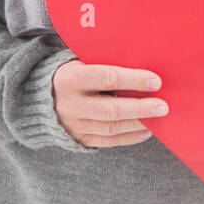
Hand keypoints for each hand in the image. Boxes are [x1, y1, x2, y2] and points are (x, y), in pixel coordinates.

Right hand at [52, 60, 167, 147]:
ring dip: (137, 123)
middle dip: (140, 108)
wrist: (40, 96)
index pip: (106, 78)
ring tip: (157, 118)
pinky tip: (146, 131)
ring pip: (110, 127)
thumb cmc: (73, 73)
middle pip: (110, 109)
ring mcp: (73, 124)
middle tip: (162, 106)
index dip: (133, 80)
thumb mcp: (81, 62)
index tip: (156, 81)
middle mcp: (70, 104)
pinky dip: (129, 137)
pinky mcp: (78, 138)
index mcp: (71, 78)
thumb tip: (145, 68)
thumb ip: (106, 65)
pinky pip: (107, 141)